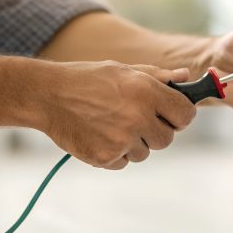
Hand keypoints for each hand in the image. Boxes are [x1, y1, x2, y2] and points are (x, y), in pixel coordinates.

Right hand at [32, 61, 195, 168]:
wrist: (47, 96)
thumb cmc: (88, 79)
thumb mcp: (123, 70)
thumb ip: (157, 76)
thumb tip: (186, 77)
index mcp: (146, 91)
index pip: (185, 114)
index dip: (181, 114)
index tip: (173, 114)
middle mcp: (138, 117)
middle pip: (167, 138)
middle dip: (156, 130)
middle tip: (135, 118)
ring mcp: (122, 140)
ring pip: (145, 152)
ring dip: (134, 143)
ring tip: (111, 123)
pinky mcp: (106, 157)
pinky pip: (124, 161)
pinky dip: (115, 153)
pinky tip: (99, 134)